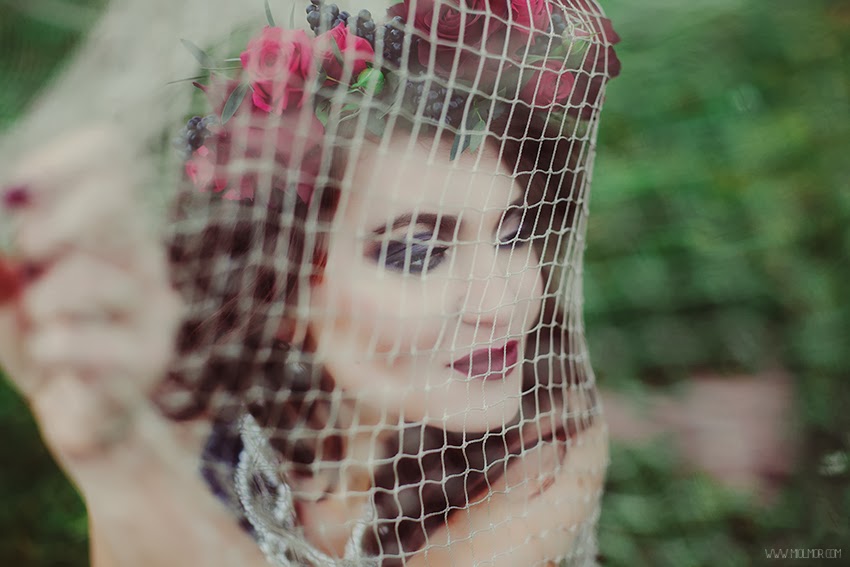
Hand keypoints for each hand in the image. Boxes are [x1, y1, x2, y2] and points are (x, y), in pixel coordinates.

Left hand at [0, 126, 267, 565]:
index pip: (107, 155)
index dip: (56, 162)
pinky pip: (80, 341)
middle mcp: (141, 255)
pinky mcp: (149, 358)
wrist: (80, 415)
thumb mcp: (6, 285)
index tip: (17, 196)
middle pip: (112, 198)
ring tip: (40, 330)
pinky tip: (53, 362)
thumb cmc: (41, 339)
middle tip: (27, 258)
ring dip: (40, 306)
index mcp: (109, 225)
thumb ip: (0, 248)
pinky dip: (48, 350)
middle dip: (49, 227)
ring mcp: (153, 305)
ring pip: (86, 278)